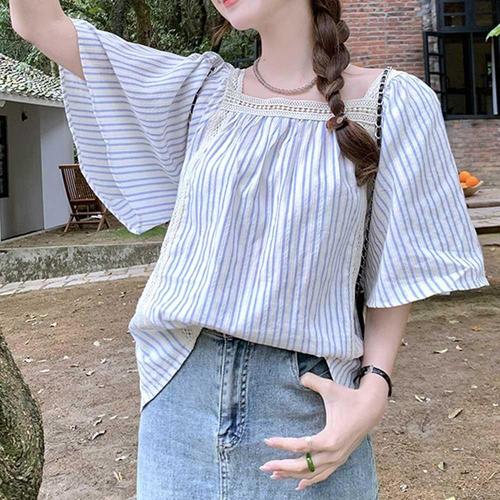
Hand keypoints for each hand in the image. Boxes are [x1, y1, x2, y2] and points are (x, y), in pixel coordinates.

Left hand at [259, 371, 387, 490]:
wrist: (371, 408)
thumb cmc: (349, 397)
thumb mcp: (330, 387)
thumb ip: (312, 381)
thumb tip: (299, 377)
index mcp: (329, 438)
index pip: (300, 445)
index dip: (282, 444)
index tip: (267, 440)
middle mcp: (333, 453)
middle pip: (303, 465)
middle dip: (282, 467)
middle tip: (264, 466)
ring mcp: (337, 459)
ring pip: (311, 474)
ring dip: (292, 475)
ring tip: (274, 474)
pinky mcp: (340, 459)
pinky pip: (323, 475)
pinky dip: (310, 481)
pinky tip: (298, 485)